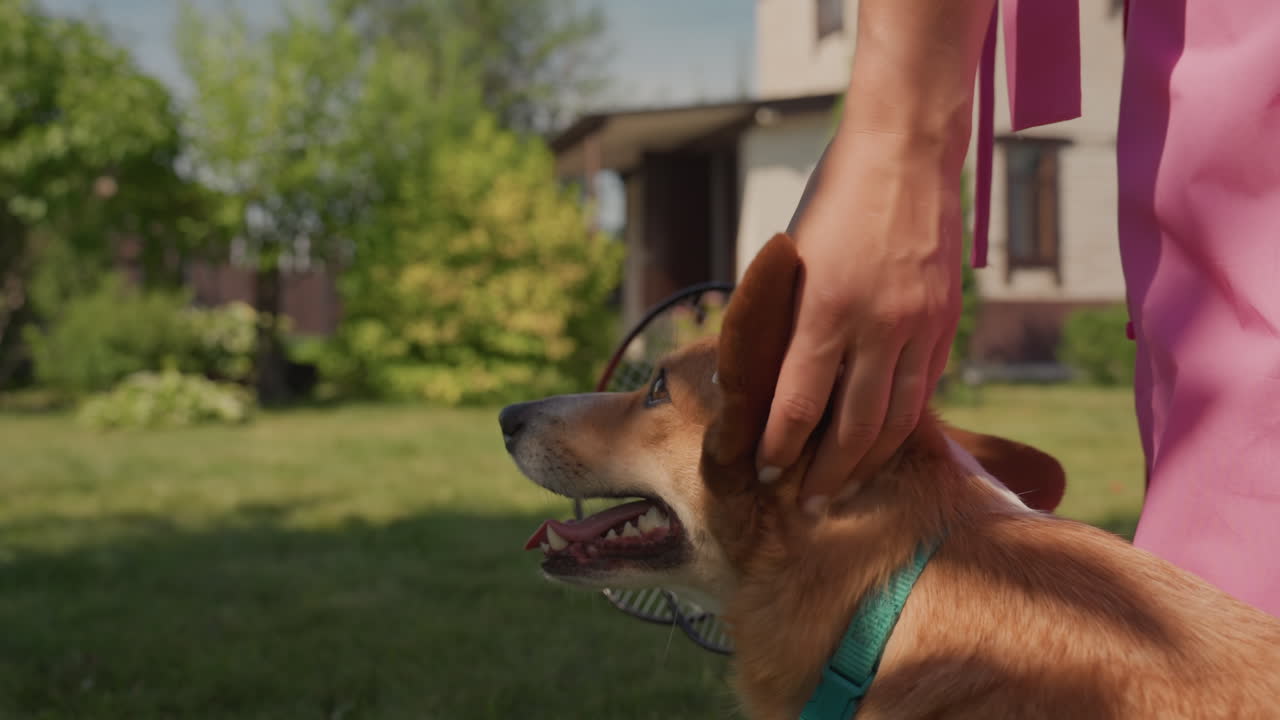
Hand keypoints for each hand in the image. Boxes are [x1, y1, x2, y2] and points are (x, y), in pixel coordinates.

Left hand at [757, 127, 963, 514]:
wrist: (905, 151)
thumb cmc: (832, 199)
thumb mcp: (792, 257)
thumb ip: (786, 320)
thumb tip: (770, 380)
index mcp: (824, 306)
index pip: (798, 403)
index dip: (779, 446)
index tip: (764, 471)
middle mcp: (876, 323)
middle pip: (852, 425)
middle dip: (826, 473)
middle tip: (806, 505)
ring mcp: (918, 323)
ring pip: (897, 417)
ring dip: (870, 461)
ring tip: (848, 489)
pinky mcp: (945, 319)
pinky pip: (925, 387)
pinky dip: (904, 423)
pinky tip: (888, 443)